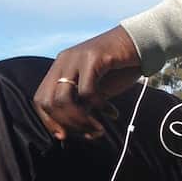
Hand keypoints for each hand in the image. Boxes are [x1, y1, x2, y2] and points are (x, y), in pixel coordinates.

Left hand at [35, 26, 142, 141]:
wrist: (141, 44)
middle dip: (67, 124)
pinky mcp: (92, 58)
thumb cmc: (118, 68)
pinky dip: (99, 107)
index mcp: (59, 68)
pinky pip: (87, 91)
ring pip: (64, 99)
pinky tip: (112, 112)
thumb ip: (81, 105)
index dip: (49, 121)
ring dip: (80, 121)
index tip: (64, 137)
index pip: (40, 99)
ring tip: (98, 129)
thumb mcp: (95, 90)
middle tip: (87, 135)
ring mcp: (75, 58)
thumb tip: (70, 131)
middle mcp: (63, 62)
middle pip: (49, 102)